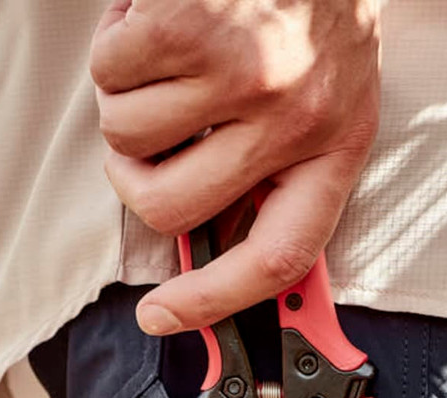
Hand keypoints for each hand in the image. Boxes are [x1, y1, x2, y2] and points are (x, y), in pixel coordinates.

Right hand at [89, 0, 380, 334]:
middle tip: (142, 128)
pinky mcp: (195, 28)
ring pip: (127, 136)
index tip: (159, 318)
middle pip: (169, 208)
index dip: (211, 300)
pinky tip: (154, 9)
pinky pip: (111, 69)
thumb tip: (202, 231)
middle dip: (131, 175)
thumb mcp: (326, 89)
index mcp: (334, 147)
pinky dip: (116, 37)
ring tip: (165, 46)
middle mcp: (295, 120)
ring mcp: (246, 74)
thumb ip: (279, 162)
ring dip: (124, 94)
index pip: (276, 256)